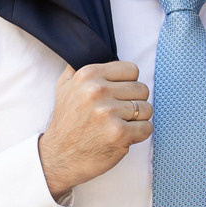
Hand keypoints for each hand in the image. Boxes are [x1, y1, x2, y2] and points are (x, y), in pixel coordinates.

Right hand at [38, 62, 151, 200]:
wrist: (58, 157)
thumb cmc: (66, 122)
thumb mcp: (64, 87)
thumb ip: (79, 67)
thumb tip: (90, 49)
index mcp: (88, 75)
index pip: (132, 69)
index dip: (128, 84)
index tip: (117, 96)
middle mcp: (98, 91)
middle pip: (142, 89)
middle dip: (134, 102)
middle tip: (119, 114)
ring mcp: (109, 113)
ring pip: (147, 109)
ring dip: (138, 120)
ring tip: (120, 125)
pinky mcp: (119, 134)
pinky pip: (147, 128)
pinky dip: (139, 134)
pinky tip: (123, 137)